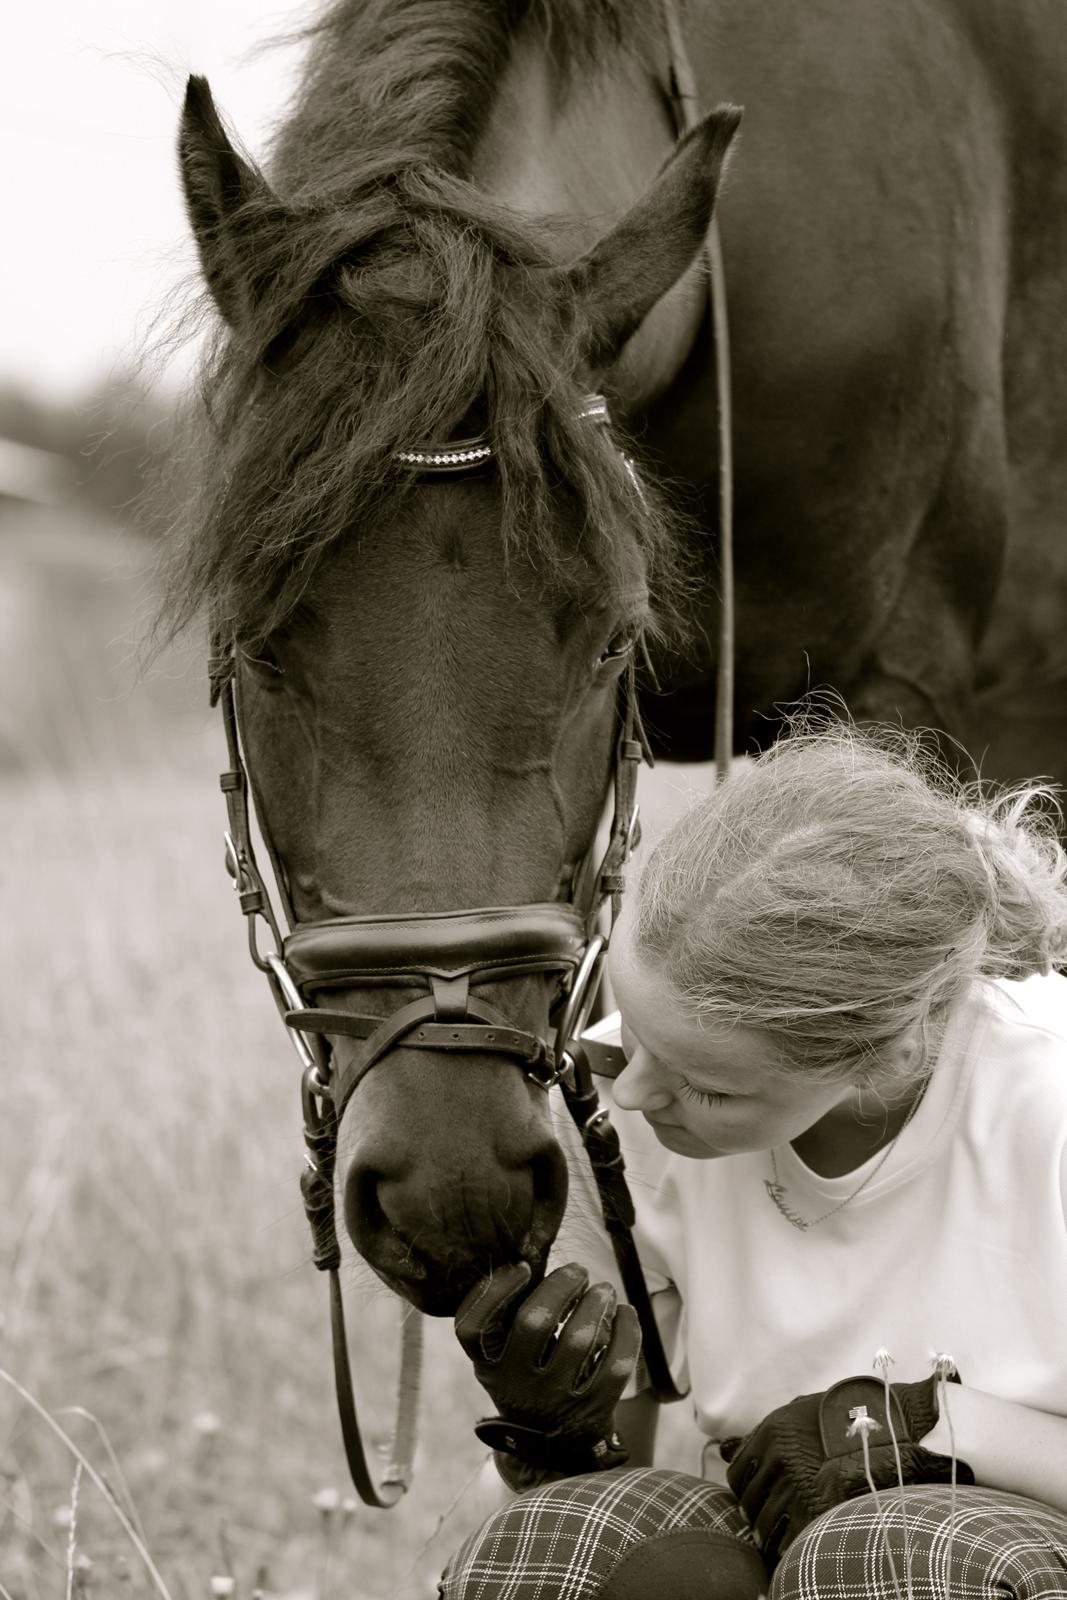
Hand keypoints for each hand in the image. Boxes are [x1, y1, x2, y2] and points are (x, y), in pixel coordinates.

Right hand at [454, 1262, 639, 1475]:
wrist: (551, 1446)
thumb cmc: (529, 1378)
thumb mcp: (504, 1357)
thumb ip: (509, 1318)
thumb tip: (531, 1259)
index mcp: (489, 1366)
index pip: (473, 1328)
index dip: (495, 1290)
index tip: (522, 1267)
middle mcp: (517, 1384)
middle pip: (534, 1322)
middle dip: (561, 1285)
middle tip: (579, 1270)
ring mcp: (556, 1398)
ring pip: (579, 1340)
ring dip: (596, 1303)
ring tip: (603, 1290)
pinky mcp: (593, 1408)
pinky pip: (617, 1364)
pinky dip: (628, 1331)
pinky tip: (625, 1313)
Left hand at [721, 1372, 974, 1564]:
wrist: (888, 1426)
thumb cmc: (843, 1419)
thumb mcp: (798, 1412)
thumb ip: (762, 1433)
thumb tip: (724, 1447)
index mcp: (772, 1431)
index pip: (738, 1473)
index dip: (744, 1492)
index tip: (754, 1499)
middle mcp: (779, 1456)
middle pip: (749, 1501)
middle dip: (755, 1515)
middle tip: (766, 1523)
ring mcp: (797, 1483)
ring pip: (763, 1522)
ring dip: (767, 1534)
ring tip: (778, 1538)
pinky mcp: (816, 1508)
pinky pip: (786, 1538)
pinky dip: (784, 1547)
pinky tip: (792, 1546)